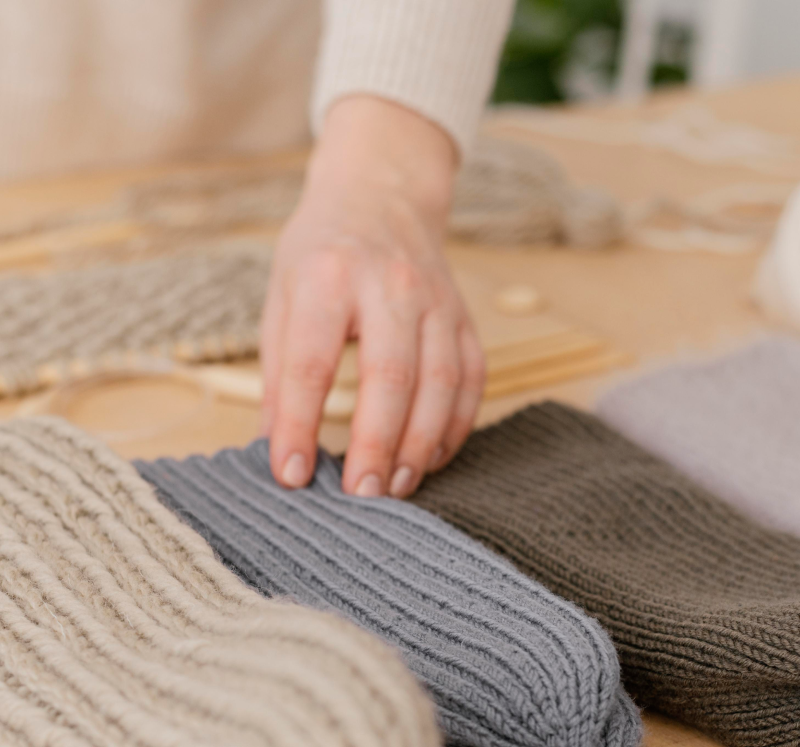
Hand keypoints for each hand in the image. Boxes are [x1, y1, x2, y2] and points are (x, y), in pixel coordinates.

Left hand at [260, 96, 484, 497]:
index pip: (311, 363)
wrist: (383, 194)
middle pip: (391, 374)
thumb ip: (279, 371)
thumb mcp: (282, 295)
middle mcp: (389, 285)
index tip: (291, 475)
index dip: (299, 425)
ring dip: (421, 442)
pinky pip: (471, 376)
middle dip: (377, 442)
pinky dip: (456, 423)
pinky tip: (433, 455)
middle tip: (362, 494)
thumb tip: (275, 444)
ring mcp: (436, 299)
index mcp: (328, 277)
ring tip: (398, 486)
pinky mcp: (463, 315)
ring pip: (441, 380)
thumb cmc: (322, 250)